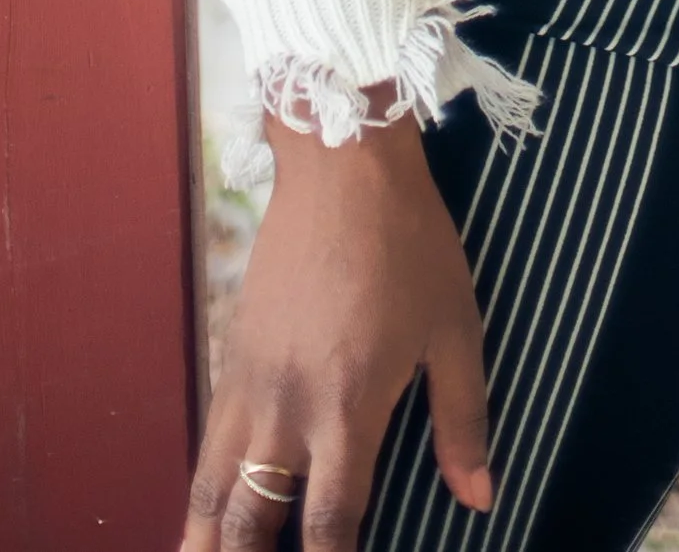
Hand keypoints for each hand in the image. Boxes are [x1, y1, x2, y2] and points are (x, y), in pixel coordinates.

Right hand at [183, 105, 491, 547]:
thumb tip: (478, 498)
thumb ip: (462, 420)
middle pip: (251, 519)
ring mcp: (250, 382)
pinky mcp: (233, 355)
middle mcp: (288, 407)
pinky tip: (204, 513)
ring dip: (206, 541)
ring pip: (210, 487)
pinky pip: (208, 441)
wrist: (342, 164)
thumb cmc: (410, 243)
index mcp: (348, 407)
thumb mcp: (455, 329)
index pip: (328, 525)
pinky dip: (200, 490)